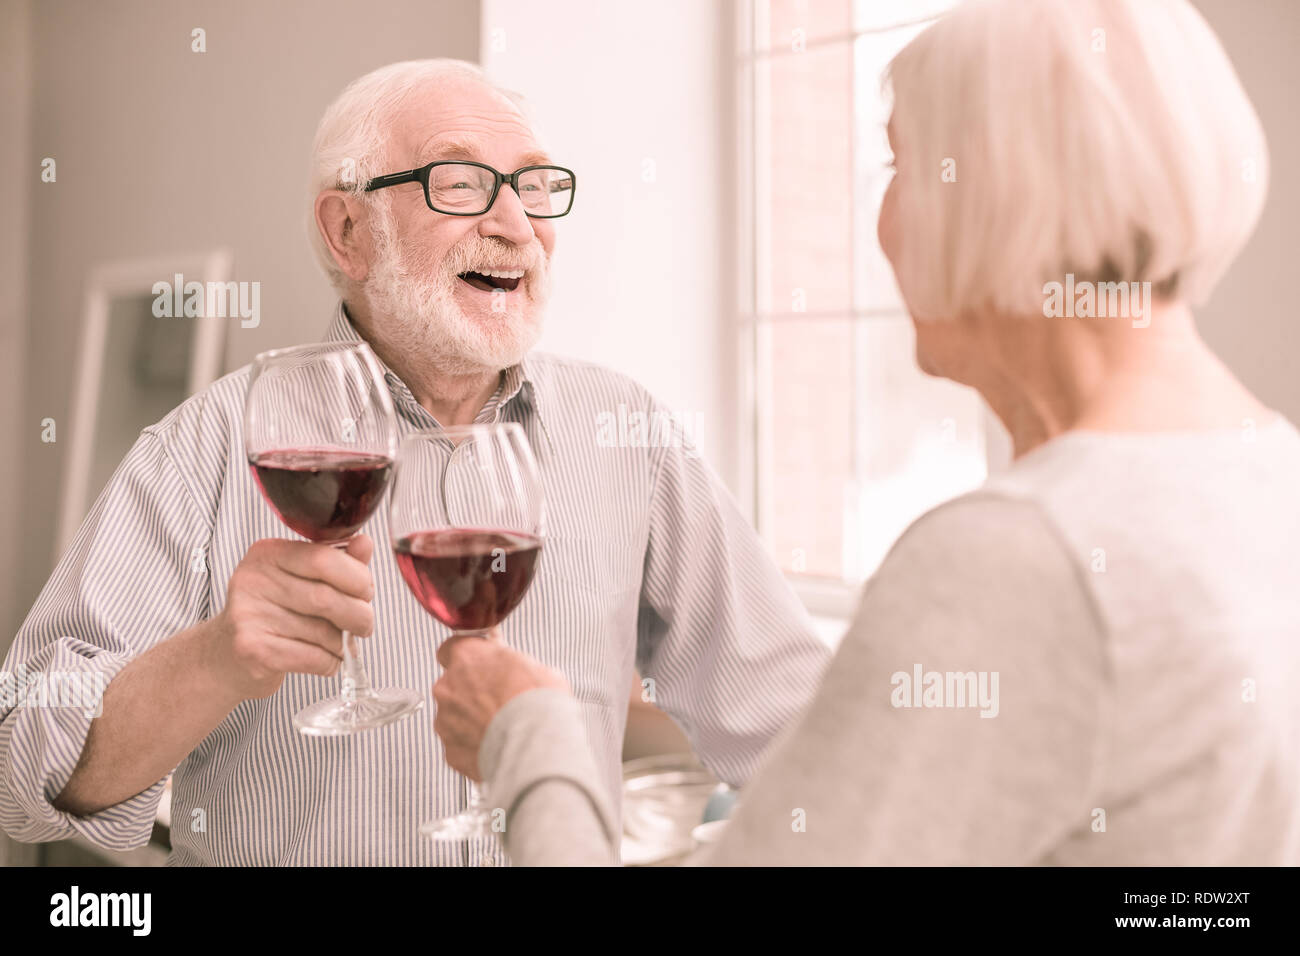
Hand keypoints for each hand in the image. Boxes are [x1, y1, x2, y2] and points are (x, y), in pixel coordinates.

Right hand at [208, 535, 375, 700]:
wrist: (222, 657)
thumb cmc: (270, 614)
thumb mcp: (299, 580)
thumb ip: (336, 561)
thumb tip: (365, 542)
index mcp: (268, 554)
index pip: (323, 558)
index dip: (357, 577)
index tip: (366, 592)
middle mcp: (253, 580)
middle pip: (326, 597)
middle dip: (358, 614)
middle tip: (364, 624)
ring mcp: (248, 615)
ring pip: (322, 631)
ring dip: (343, 643)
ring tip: (340, 645)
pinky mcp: (251, 650)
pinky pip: (312, 658)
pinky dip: (329, 663)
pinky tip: (326, 661)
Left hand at [433, 631, 570, 780]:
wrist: (536, 748)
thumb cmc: (538, 703)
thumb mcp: (533, 666)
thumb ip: (508, 660)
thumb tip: (506, 658)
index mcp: (467, 658)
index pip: (451, 648)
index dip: (468, 658)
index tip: (481, 664)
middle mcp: (448, 687)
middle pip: (452, 685)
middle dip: (470, 692)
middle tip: (499, 700)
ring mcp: (445, 721)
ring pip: (454, 717)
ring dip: (471, 720)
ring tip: (502, 728)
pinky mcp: (450, 752)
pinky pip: (460, 745)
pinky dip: (475, 745)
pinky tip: (498, 745)